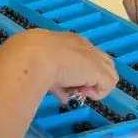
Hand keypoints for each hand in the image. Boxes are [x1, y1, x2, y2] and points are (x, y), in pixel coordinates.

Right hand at [0, 29, 116, 102]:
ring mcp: (94, 57)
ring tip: (76, 91)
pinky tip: (80, 92)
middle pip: (101, 62)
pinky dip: (97, 93)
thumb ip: (55, 81)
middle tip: (73, 89)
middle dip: (90, 78)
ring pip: (107, 74)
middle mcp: (84, 46)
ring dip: (93, 86)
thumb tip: (63, 96)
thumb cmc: (29, 57)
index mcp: (68, 41)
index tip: (64, 84)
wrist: (32, 56)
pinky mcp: (99, 71)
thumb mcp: (40, 67)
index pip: (82, 57)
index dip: (77, 73)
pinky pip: (108, 85)